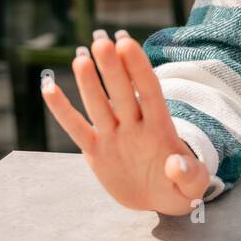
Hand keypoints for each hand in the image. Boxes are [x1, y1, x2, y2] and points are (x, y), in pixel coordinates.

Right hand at [40, 29, 211, 214]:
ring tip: (80, 57)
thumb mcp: (193, 188)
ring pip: (99, 106)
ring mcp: (114, 136)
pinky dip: (62, 110)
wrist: (159, 199)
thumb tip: (175, 163)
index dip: (138, 67)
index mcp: (160, 128)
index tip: (127, 43)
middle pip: (122, 93)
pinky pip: (76, 129)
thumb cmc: (180, 189)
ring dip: (89, 83)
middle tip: (101, 41)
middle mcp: (135, 126)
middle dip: (113, 68)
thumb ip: (189, 175)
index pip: (149, 91)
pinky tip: (48, 87)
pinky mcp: (96, 151)